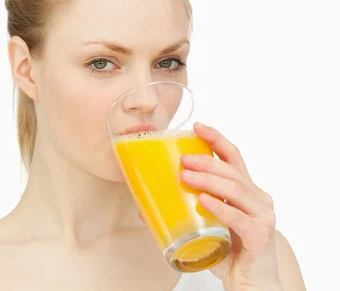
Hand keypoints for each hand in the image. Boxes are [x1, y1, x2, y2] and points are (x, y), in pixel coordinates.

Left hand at [179, 122, 281, 289]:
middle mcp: (257, 198)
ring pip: (236, 190)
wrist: (250, 282)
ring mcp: (262, 216)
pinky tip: (203, 201)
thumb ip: (179, 213)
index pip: (233, 157)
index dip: (216, 139)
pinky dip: (220, 208)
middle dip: (206, 161)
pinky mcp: (261, 236)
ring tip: (185, 176)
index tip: (197, 126)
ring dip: (209, 180)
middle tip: (182, 159)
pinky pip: (239, 218)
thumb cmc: (228, 249)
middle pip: (232, 171)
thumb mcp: (204, 226)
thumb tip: (141, 207)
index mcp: (245, 190)